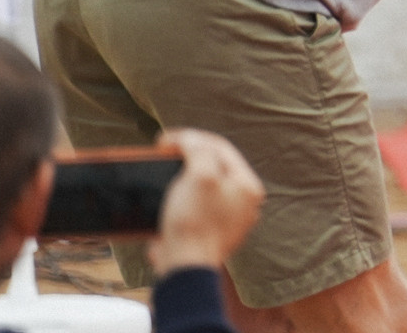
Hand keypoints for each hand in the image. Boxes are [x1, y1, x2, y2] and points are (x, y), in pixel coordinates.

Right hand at [147, 129, 263, 275]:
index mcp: (247, 186)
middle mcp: (241, 203)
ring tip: (159, 173)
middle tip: (162, 153)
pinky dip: (174, 200)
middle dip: (184, 158)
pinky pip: (189, 209)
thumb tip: (189, 139)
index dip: (189, 138)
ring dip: (177, 179)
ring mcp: (223, 220)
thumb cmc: (195, 221)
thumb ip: (198, 150)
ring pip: (198, 188)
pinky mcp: (204, 234)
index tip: (163, 140)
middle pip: (211, 167)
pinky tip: (161, 197)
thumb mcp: (200, 174)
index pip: (219, 148)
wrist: (184, 267)